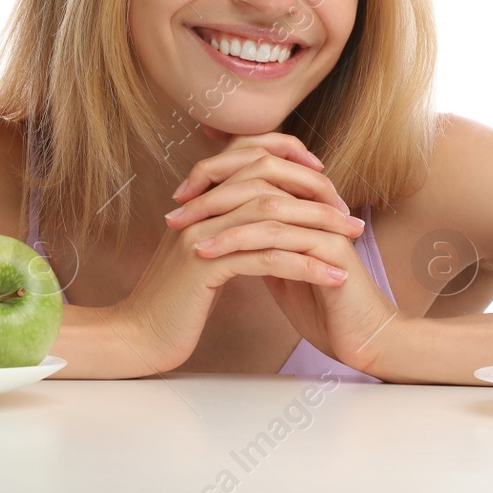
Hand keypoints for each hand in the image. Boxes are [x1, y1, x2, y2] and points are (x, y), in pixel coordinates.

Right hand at [113, 129, 362, 372]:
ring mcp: (202, 234)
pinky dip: (306, 265)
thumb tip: (265, 216)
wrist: (139, 336)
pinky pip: (267, 258)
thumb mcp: (204, 255)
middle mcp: (201, 209)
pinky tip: (332, 277)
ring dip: (320, 228)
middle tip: (353, 217)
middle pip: (268, 182)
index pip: (249, 156)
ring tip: (353, 243)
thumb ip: (228, 228)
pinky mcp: (207, 265)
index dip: (289, 158)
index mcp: (201, 201)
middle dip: (317, 196)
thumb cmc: (175, 302)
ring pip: (273, 217)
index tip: (325, 178)